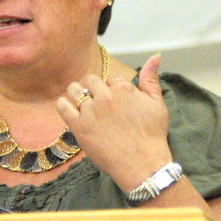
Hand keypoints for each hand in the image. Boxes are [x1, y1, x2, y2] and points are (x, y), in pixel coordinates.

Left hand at [56, 53, 172, 191]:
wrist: (143, 165)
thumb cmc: (152, 135)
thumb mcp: (157, 104)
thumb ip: (151, 78)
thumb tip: (155, 55)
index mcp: (123, 88)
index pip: (111, 78)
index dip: (113, 88)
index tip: (116, 100)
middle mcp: (105, 96)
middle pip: (91, 80)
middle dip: (95, 88)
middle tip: (99, 102)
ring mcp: (90, 111)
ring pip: (75, 90)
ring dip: (77, 92)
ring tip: (82, 102)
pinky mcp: (79, 127)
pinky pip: (63, 107)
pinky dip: (63, 104)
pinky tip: (68, 107)